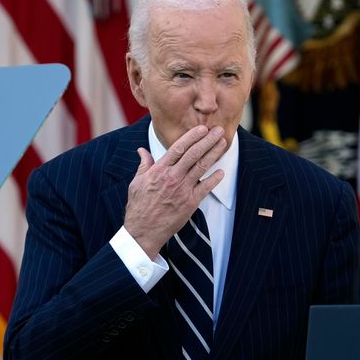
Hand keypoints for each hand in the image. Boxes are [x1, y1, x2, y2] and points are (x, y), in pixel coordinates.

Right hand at [124, 125, 227, 258]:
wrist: (143, 231)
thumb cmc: (139, 207)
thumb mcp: (136, 183)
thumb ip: (143, 165)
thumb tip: (142, 151)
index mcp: (159, 170)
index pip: (178, 148)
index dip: (192, 136)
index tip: (201, 128)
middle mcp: (172, 177)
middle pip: (193, 154)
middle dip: (207, 140)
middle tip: (218, 130)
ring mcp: (182, 190)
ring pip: (201, 167)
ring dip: (213, 154)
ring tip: (223, 143)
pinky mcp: (190, 203)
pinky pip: (205, 188)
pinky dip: (214, 179)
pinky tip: (221, 172)